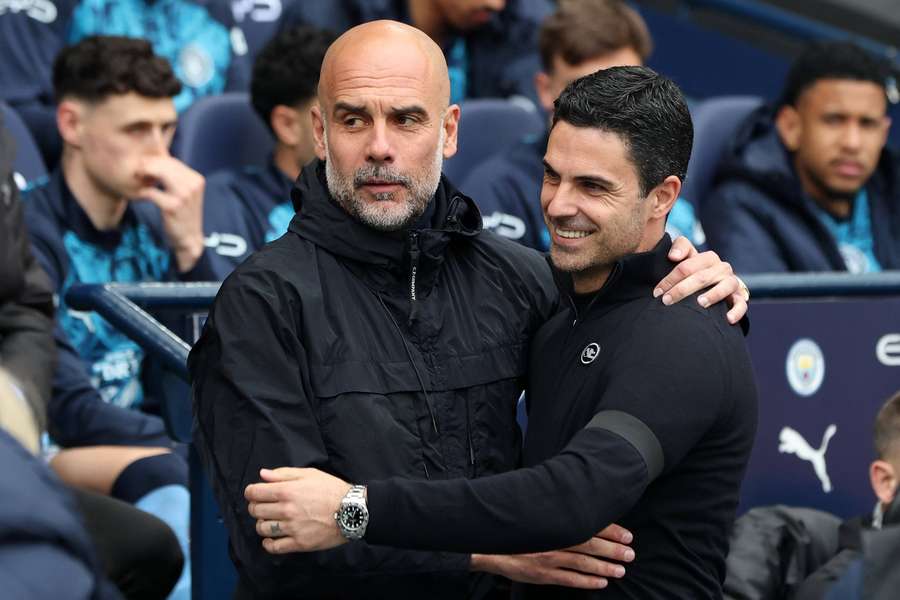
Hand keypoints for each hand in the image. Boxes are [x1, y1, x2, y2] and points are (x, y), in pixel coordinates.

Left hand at [135, 155, 204, 272]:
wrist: (188, 237)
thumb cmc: (183, 214)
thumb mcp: (185, 192)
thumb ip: (175, 177)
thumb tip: (155, 159)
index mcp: (197, 180)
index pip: (173, 162)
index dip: (155, 161)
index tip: (143, 164)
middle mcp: (193, 185)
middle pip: (166, 165)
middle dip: (148, 165)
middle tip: (137, 171)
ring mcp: (184, 196)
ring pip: (160, 173)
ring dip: (145, 174)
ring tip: (137, 178)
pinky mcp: (173, 207)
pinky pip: (152, 192)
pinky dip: (144, 192)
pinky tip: (141, 195)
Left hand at [245, 467, 351, 553]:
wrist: (352, 510)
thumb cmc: (332, 489)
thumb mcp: (309, 474)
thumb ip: (284, 474)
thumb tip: (262, 475)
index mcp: (287, 491)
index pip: (255, 493)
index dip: (251, 492)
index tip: (254, 493)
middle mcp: (286, 510)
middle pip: (255, 511)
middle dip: (256, 507)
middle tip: (264, 506)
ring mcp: (292, 528)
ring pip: (262, 529)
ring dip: (262, 524)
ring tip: (271, 521)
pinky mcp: (299, 543)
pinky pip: (274, 547)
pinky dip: (268, 543)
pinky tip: (272, 538)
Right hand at [471, 524, 634, 588]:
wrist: (488, 543)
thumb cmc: (514, 524)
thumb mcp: (534, 510)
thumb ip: (554, 508)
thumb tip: (575, 500)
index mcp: (555, 521)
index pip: (589, 525)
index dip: (610, 530)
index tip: (627, 535)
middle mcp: (555, 539)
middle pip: (591, 545)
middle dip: (613, 550)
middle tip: (630, 554)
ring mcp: (549, 558)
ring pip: (583, 564)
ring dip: (604, 567)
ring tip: (620, 570)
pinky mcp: (542, 574)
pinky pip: (569, 580)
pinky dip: (587, 581)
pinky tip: (600, 582)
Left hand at [653, 236, 747, 323]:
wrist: (714, 283)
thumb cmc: (695, 271)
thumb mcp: (687, 256)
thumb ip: (680, 247)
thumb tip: (673, 256)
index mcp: (708, 258)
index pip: (686, 266)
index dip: (670, 279)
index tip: (657, 292)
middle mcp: (722, 268)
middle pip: (702, 277)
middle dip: (682, 289)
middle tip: (667, 301)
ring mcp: (732, 282)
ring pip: (726, 286)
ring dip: (713, 295)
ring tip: (700, 304)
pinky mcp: (739, 296)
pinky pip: (741, 303)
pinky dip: (736, 311)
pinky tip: (727, 318)